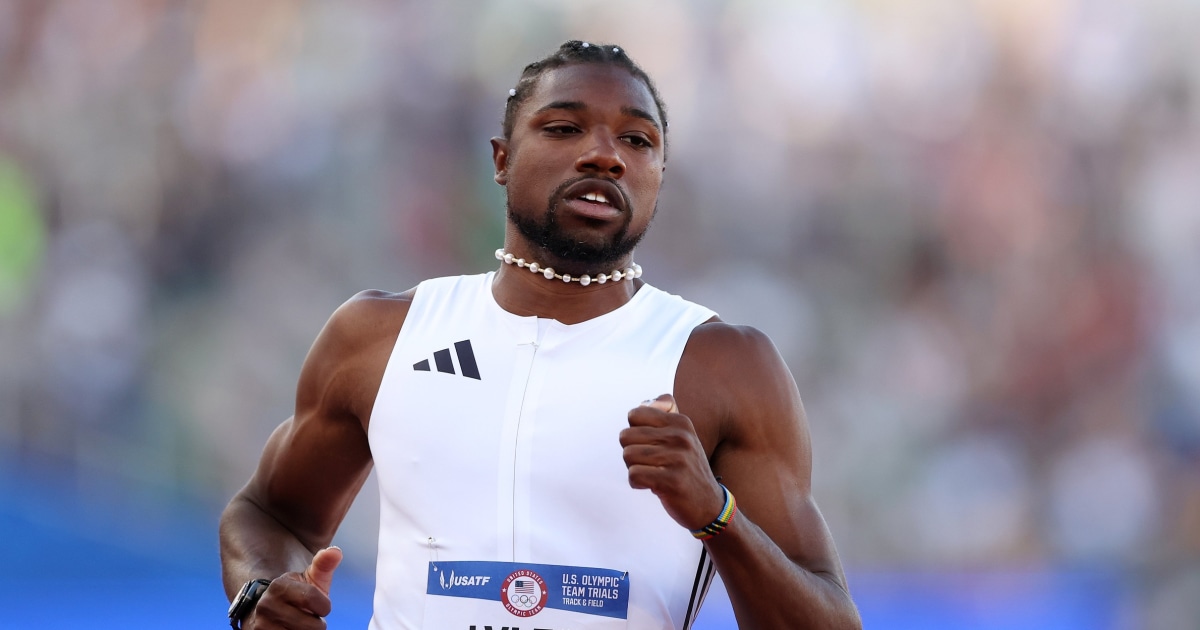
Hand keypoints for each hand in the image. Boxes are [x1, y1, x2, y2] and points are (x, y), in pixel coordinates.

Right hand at [243, 546, 341, 629]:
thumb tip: (335, 552)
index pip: (313, 599)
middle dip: (316, 623)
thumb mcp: (310, 579)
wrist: (268, 612)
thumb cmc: (297, 595)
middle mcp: (266, 606)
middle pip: (312, 626)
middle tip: (307, 617)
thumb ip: (324, 564)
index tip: (320, 606)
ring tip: (298, 624)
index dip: (324, 606)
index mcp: (279, 586)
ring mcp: (261, 626)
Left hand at [621, 394, 724, 531]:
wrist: (709, 505)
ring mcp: (678, 458)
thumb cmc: (687, 469)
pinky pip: (634, 475)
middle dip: (631, 452)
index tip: (648, 445)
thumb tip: (647, 402)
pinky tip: (651, 485)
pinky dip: (637, 483)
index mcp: (680, 422)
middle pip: (626, 436)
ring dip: (634, 468)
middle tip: (649, 463)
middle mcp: (680, 436)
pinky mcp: (672, 481)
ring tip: (651, 474)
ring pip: (628, 455)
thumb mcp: (683, 436)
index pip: (635, 414)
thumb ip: (665, 414)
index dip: (634, 432)